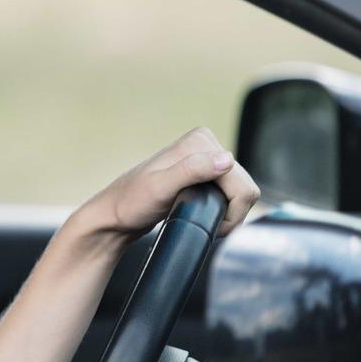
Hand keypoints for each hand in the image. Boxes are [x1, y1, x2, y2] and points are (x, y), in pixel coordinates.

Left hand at [79, 127, 260, 243]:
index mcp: (200, 141)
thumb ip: (191, 170)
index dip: (230, 210)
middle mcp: (206, 145)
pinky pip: (232, 196)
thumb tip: (226, 160)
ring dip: (225, 212)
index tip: (204, 219)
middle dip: (229, 212)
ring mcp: (206, 160)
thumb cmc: (131, 203)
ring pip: (241, 194)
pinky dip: (222, 210)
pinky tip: (201, 212)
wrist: (116, 215)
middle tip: (198, 220)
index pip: (241, 183)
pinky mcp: (205, 175)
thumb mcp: (159, 187)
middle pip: (245, 188)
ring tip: (197, 216)